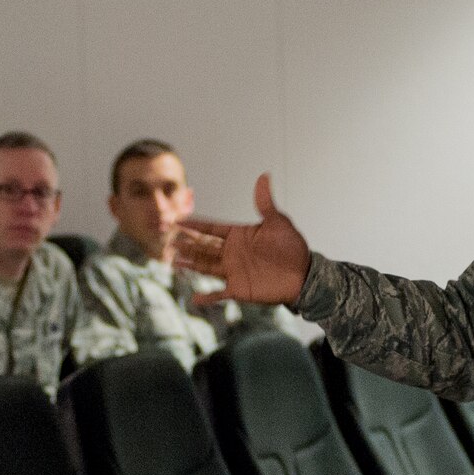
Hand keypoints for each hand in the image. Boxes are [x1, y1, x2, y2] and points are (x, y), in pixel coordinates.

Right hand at [174, 173, 311, 305]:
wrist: (303, 274)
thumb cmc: (292, 247)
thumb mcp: (278, 222)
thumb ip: (265, 202)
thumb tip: (264, 176)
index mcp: (239, 236)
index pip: (211, 229)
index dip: (195, 225)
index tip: (178, 222)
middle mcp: (232, 253)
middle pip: (204, 248)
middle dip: (187, 244)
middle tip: (170, 241)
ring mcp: (234, 271)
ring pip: (205, 266)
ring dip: (190, 264)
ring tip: (173, 261)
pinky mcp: (239, 289)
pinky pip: (219, 294)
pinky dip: (207, 297)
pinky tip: (194, 299)